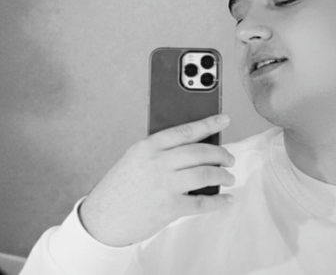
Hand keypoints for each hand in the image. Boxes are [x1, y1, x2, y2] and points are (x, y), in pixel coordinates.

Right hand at [78, 114, 234, 246]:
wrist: (102, 219)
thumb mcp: (136, 157)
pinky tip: (226, 199)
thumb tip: (196, 146)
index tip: (224, 119)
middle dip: (221, 154)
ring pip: (204, 174)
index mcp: (149, 146)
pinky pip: (201, 203)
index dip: (209, 123)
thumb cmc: (121, 186)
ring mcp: (164, 185)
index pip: (186, 130)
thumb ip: (162, 150)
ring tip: (228, 177)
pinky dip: (218, 201)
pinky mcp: (169, 208)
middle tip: (229, 158)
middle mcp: (158, 163)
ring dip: (222, 175)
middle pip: (200, 152)